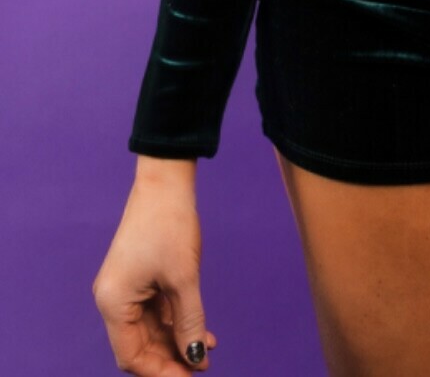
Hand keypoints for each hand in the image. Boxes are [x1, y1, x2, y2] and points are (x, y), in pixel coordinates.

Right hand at [92, 173, 218, 372]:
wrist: (166, 180)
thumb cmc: (169, 226)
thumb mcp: (183, 279)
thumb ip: (189, 322)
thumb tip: (196, 359)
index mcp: (114, 304)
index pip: (133, 357)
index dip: (160, 372)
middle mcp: (114, 300)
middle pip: (140, 346)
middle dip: (170, 359)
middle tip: (201, 368)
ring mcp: (126, 288)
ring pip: (150, 330)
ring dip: (176, 341)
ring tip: (206, 352)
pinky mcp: (139, 277)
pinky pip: (155, 311)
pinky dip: (176, 322)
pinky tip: (201, 331)